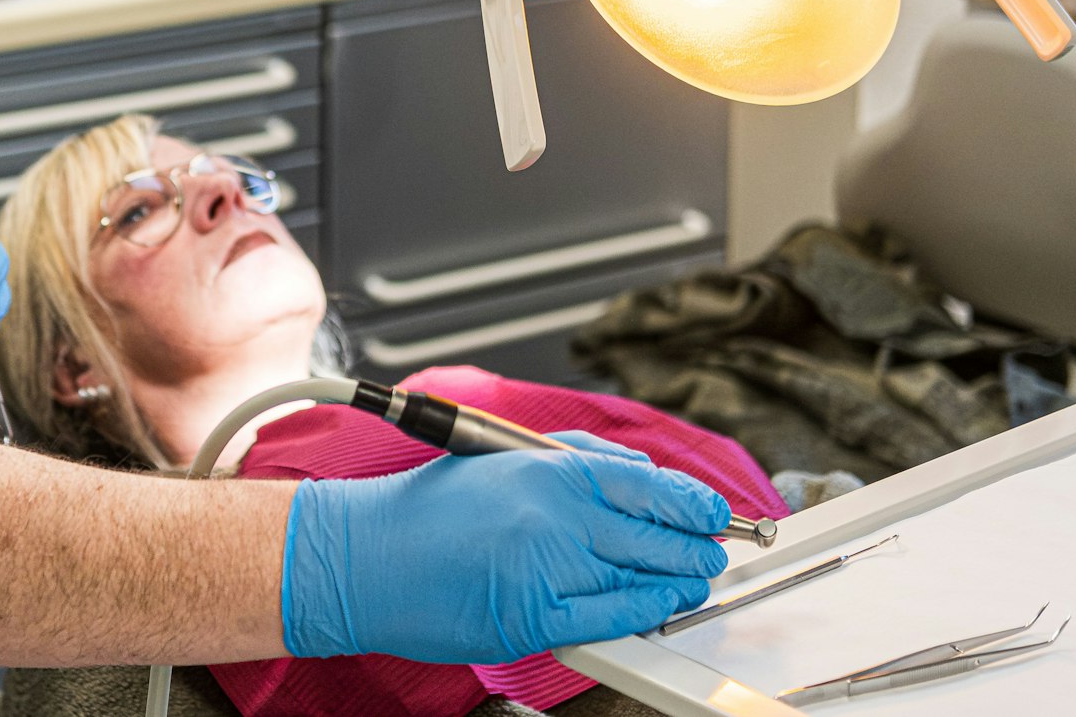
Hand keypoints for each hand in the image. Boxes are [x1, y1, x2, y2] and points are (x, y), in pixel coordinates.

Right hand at [281, 436, 729, 663]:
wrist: (364, 559)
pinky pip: (612, 618)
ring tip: (690, 579)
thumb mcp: (500, 457)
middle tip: (711, 549)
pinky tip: (657, 605)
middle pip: (655, 535)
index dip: (693, 503)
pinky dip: (644, 611)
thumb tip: (643, 473)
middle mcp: (552, 516)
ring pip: (642, 577)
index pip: (648, 484)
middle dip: (694, 546)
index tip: (712, 513)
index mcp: (545, 469)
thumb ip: (576, 458)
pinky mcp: (533, 618)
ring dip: (677, 580)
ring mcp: (545, 569)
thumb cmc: (425, 509)